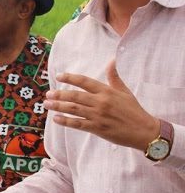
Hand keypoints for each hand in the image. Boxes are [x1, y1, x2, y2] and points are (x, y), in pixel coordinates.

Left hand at [44, 59, 158, 150]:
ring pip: (74, 109)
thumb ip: (114, 77)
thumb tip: (111, 61)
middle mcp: (101, 102)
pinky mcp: (98, 128)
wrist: (145, 131)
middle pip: (75, 96)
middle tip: (48, 94)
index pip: (85, 81)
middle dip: (59, 94)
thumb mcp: (125, 91)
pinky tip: (56, 119)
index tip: (59, 76)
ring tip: (47, 104)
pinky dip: (66, 121)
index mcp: (107, 91)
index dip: (70, 78)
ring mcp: (98, 116)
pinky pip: (78, 124)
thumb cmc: (134, 110)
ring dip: (59, 106)